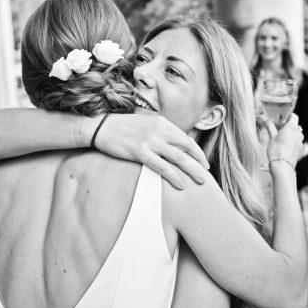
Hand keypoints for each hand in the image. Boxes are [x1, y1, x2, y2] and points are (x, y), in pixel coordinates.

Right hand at [93, 113, 209, 189]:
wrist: (100, 126)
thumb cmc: (122, 127)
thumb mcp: (145, 124)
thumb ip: (159, 132)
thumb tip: (172, 145)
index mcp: (161, 122)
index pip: (185, 138)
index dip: (196, 152)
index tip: (203, 162)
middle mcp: (159, 130)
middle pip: (186, 148)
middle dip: (199, 162)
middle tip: (206, 174)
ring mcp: (150, 141)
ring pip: (178, 158)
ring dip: (192, 171)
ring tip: (200, 181)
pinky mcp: (140, 152)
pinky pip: (162, 167)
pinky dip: (174, 176)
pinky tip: (180, 185)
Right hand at [261, 113, 304, 162]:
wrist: (282, 166)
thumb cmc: (276, 150)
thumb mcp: (271, 137)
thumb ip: (269, 126)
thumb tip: (264, 118)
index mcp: (292, 127)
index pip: (294, 116)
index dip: (288, 115)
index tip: (282, 117)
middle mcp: (298, 133)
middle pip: (295, 125)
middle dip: (287, 125)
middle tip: (278, 128)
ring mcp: (300, 141)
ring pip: (296, 133)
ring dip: (290, 134)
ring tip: (280, 138)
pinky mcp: (300, 148)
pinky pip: (296, 141)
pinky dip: (291, 141)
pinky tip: (284, 145)